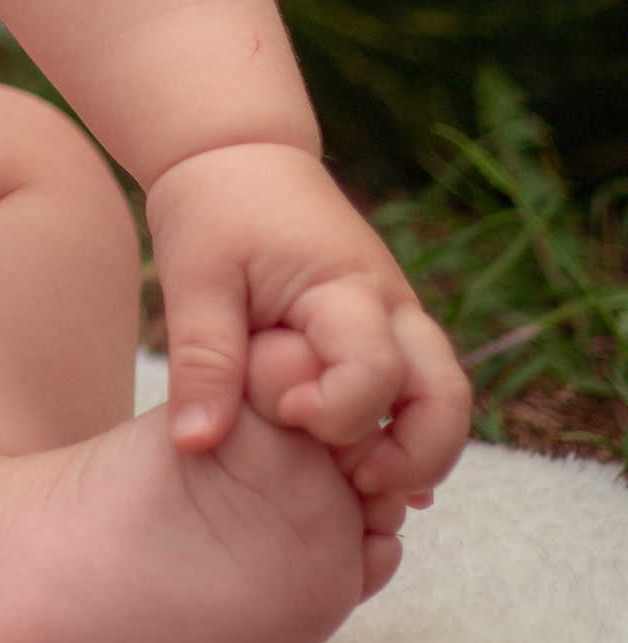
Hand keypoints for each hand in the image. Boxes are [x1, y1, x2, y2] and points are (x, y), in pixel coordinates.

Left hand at [145, 138, 469, 511]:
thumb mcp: (195, 278)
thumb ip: (201, 360)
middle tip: (352, 486)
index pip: (376, 373)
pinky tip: (366, 477)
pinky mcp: (387, 333)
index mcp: (346, 288)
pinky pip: (421, 394)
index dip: (338, 413)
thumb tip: (195, 444)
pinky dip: (406, 438)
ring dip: (418, 454)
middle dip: (415, 458)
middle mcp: (392, 307)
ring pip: (446, 401)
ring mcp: (398, 321)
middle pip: (447, 399)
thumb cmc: (214, 210)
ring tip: (359, 489)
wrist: (238, 153)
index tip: (286, 416)